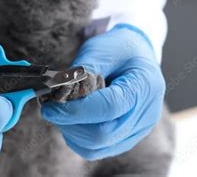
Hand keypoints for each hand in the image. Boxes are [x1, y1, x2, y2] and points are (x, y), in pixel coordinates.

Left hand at [41, 24, 165, 159]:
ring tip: (63, 111)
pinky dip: (78, 137)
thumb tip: (57, 93)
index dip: (75, 110)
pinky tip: (73, 119)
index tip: (51, 107)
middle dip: (70, 124)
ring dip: (72, 132)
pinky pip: (97, 149)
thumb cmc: (120, 48)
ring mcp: (138, 130)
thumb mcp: (101, 49)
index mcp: (145, 86)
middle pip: (103, 135)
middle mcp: (146, 114)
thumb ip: (82, 72)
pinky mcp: (126, 139)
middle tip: (52, 109)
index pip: (109, 108)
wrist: (138, 53)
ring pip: (97, 147)